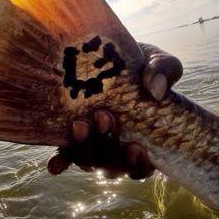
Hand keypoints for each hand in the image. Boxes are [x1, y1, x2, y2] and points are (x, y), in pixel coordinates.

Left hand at [47, 43, 182, 179]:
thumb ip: (164, 70)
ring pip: (87, 161)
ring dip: (85, 149)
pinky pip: (65, 153)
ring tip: (81, 123)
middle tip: (104, 117)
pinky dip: (61, 162)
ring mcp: (92, 139)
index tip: (136, 146)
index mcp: (141, 138)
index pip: (140, 167)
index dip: (137, 165)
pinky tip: (54, 166)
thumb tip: (154, 91)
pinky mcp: (71, 130)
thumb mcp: (158, 61)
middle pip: (111, 166)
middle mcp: (115, 145)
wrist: (108, 50)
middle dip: (108, 149)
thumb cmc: (139, 62)